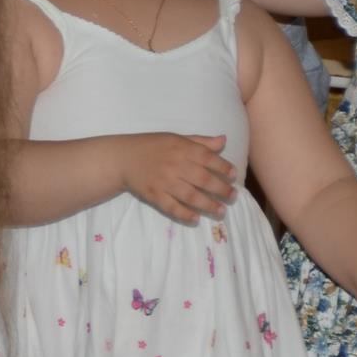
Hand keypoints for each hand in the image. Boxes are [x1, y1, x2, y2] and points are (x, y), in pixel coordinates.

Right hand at [119, 132, 236, 224]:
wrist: (122, 158)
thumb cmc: (151, 146)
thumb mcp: (176, 138)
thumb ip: (200, 142)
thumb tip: (223, 140)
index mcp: (183, 149)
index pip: (210, 159)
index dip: (225, 168)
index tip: (234, 176)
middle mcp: (176, 165)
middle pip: (204, 180)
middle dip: (222, 190)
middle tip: (233, 197)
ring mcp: (164, 182)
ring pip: (191, 196)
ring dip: (208, 205)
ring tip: (220, 211)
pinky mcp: (154, 195)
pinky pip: (171, 207)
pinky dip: (184, 214)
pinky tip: (196, 218)